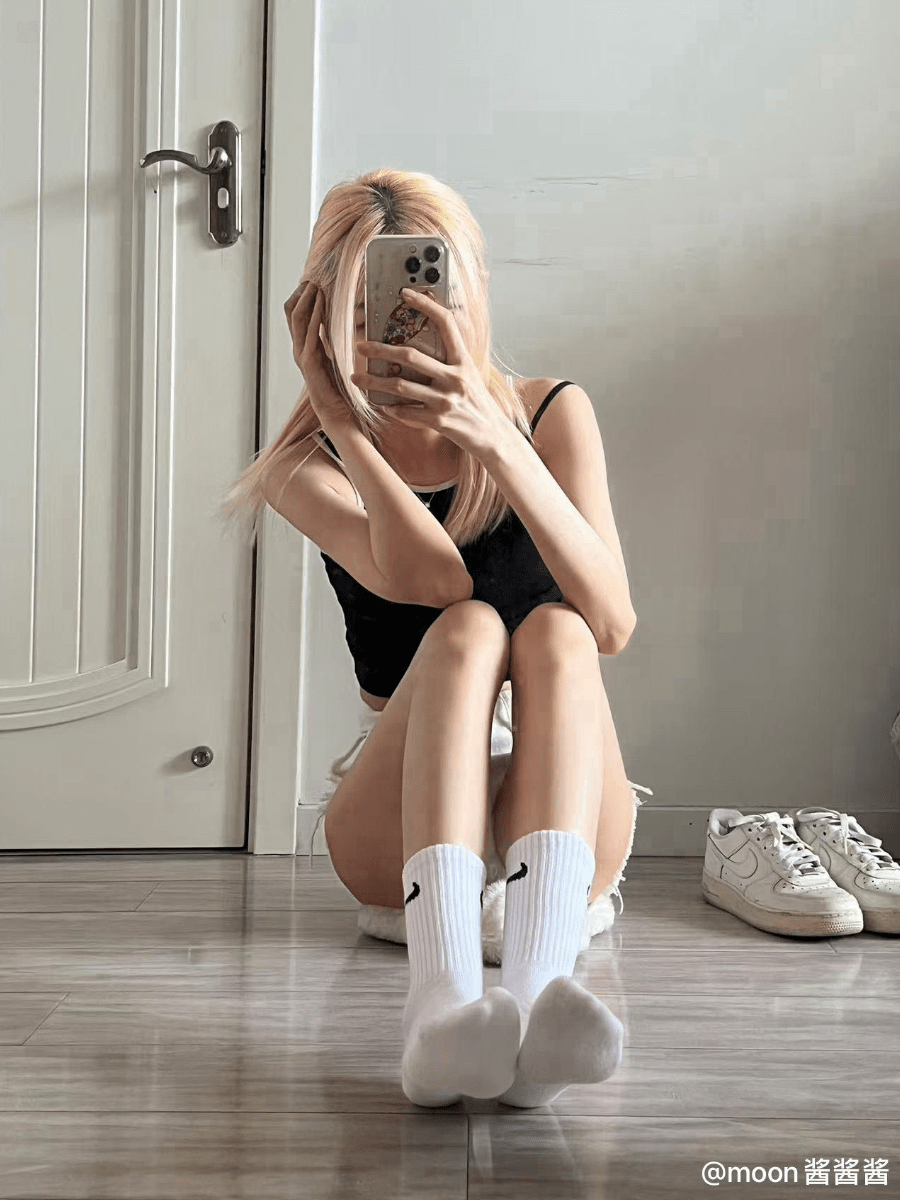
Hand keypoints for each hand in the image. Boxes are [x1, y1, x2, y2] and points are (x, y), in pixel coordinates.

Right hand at [283, 280, 352, 426]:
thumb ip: (331, 338)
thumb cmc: (337, 384)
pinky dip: (315, 316)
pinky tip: (321, 304)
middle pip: (291, 311)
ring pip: (297, 318)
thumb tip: (337, 319)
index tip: (311, 280)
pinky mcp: (310, 361)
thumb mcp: (334, 354)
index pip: (294, 313)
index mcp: (304, 345)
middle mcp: (299, 347)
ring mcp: (301, 354)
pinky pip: (310, 333)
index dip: (300, 295)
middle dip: (301, 292)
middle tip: (312, 278)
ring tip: (316, 285)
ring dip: (307, 299)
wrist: (335, 409)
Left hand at [349, 288, 512, 457]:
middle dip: (380, 351)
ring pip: (400, 387)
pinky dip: (392, 408)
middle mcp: (455, 378)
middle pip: (410, 357)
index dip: (426, 305)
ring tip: (356, 379)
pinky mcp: (439, 421)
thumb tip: (418, 348)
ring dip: (374, 383)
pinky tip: (385, 405)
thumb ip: (449, 362)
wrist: (493, 436)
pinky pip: (406, 412)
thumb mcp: (470, 376)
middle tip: (361, 347)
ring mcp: (446, 400)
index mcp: (464, 361)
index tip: (405, 294)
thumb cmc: (478, 404)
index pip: (446, 323)